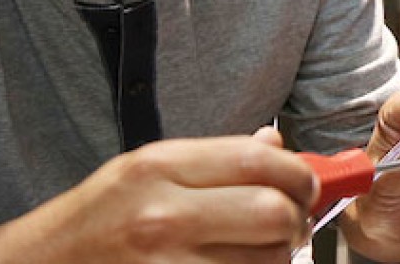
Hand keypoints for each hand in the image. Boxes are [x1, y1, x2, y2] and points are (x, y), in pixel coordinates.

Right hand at [0, 128, 315, 263]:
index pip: (258, 161)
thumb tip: (277, 148)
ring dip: (275, 259)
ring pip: (266, 261)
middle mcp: (162, 215)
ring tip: (253, 252)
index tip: (306, 185)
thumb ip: (211, 160)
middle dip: (296, 221)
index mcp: (158, 167)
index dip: (299, 175)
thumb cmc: (93, 223)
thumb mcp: (141, 172)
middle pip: (273, 213)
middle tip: (290, 226)